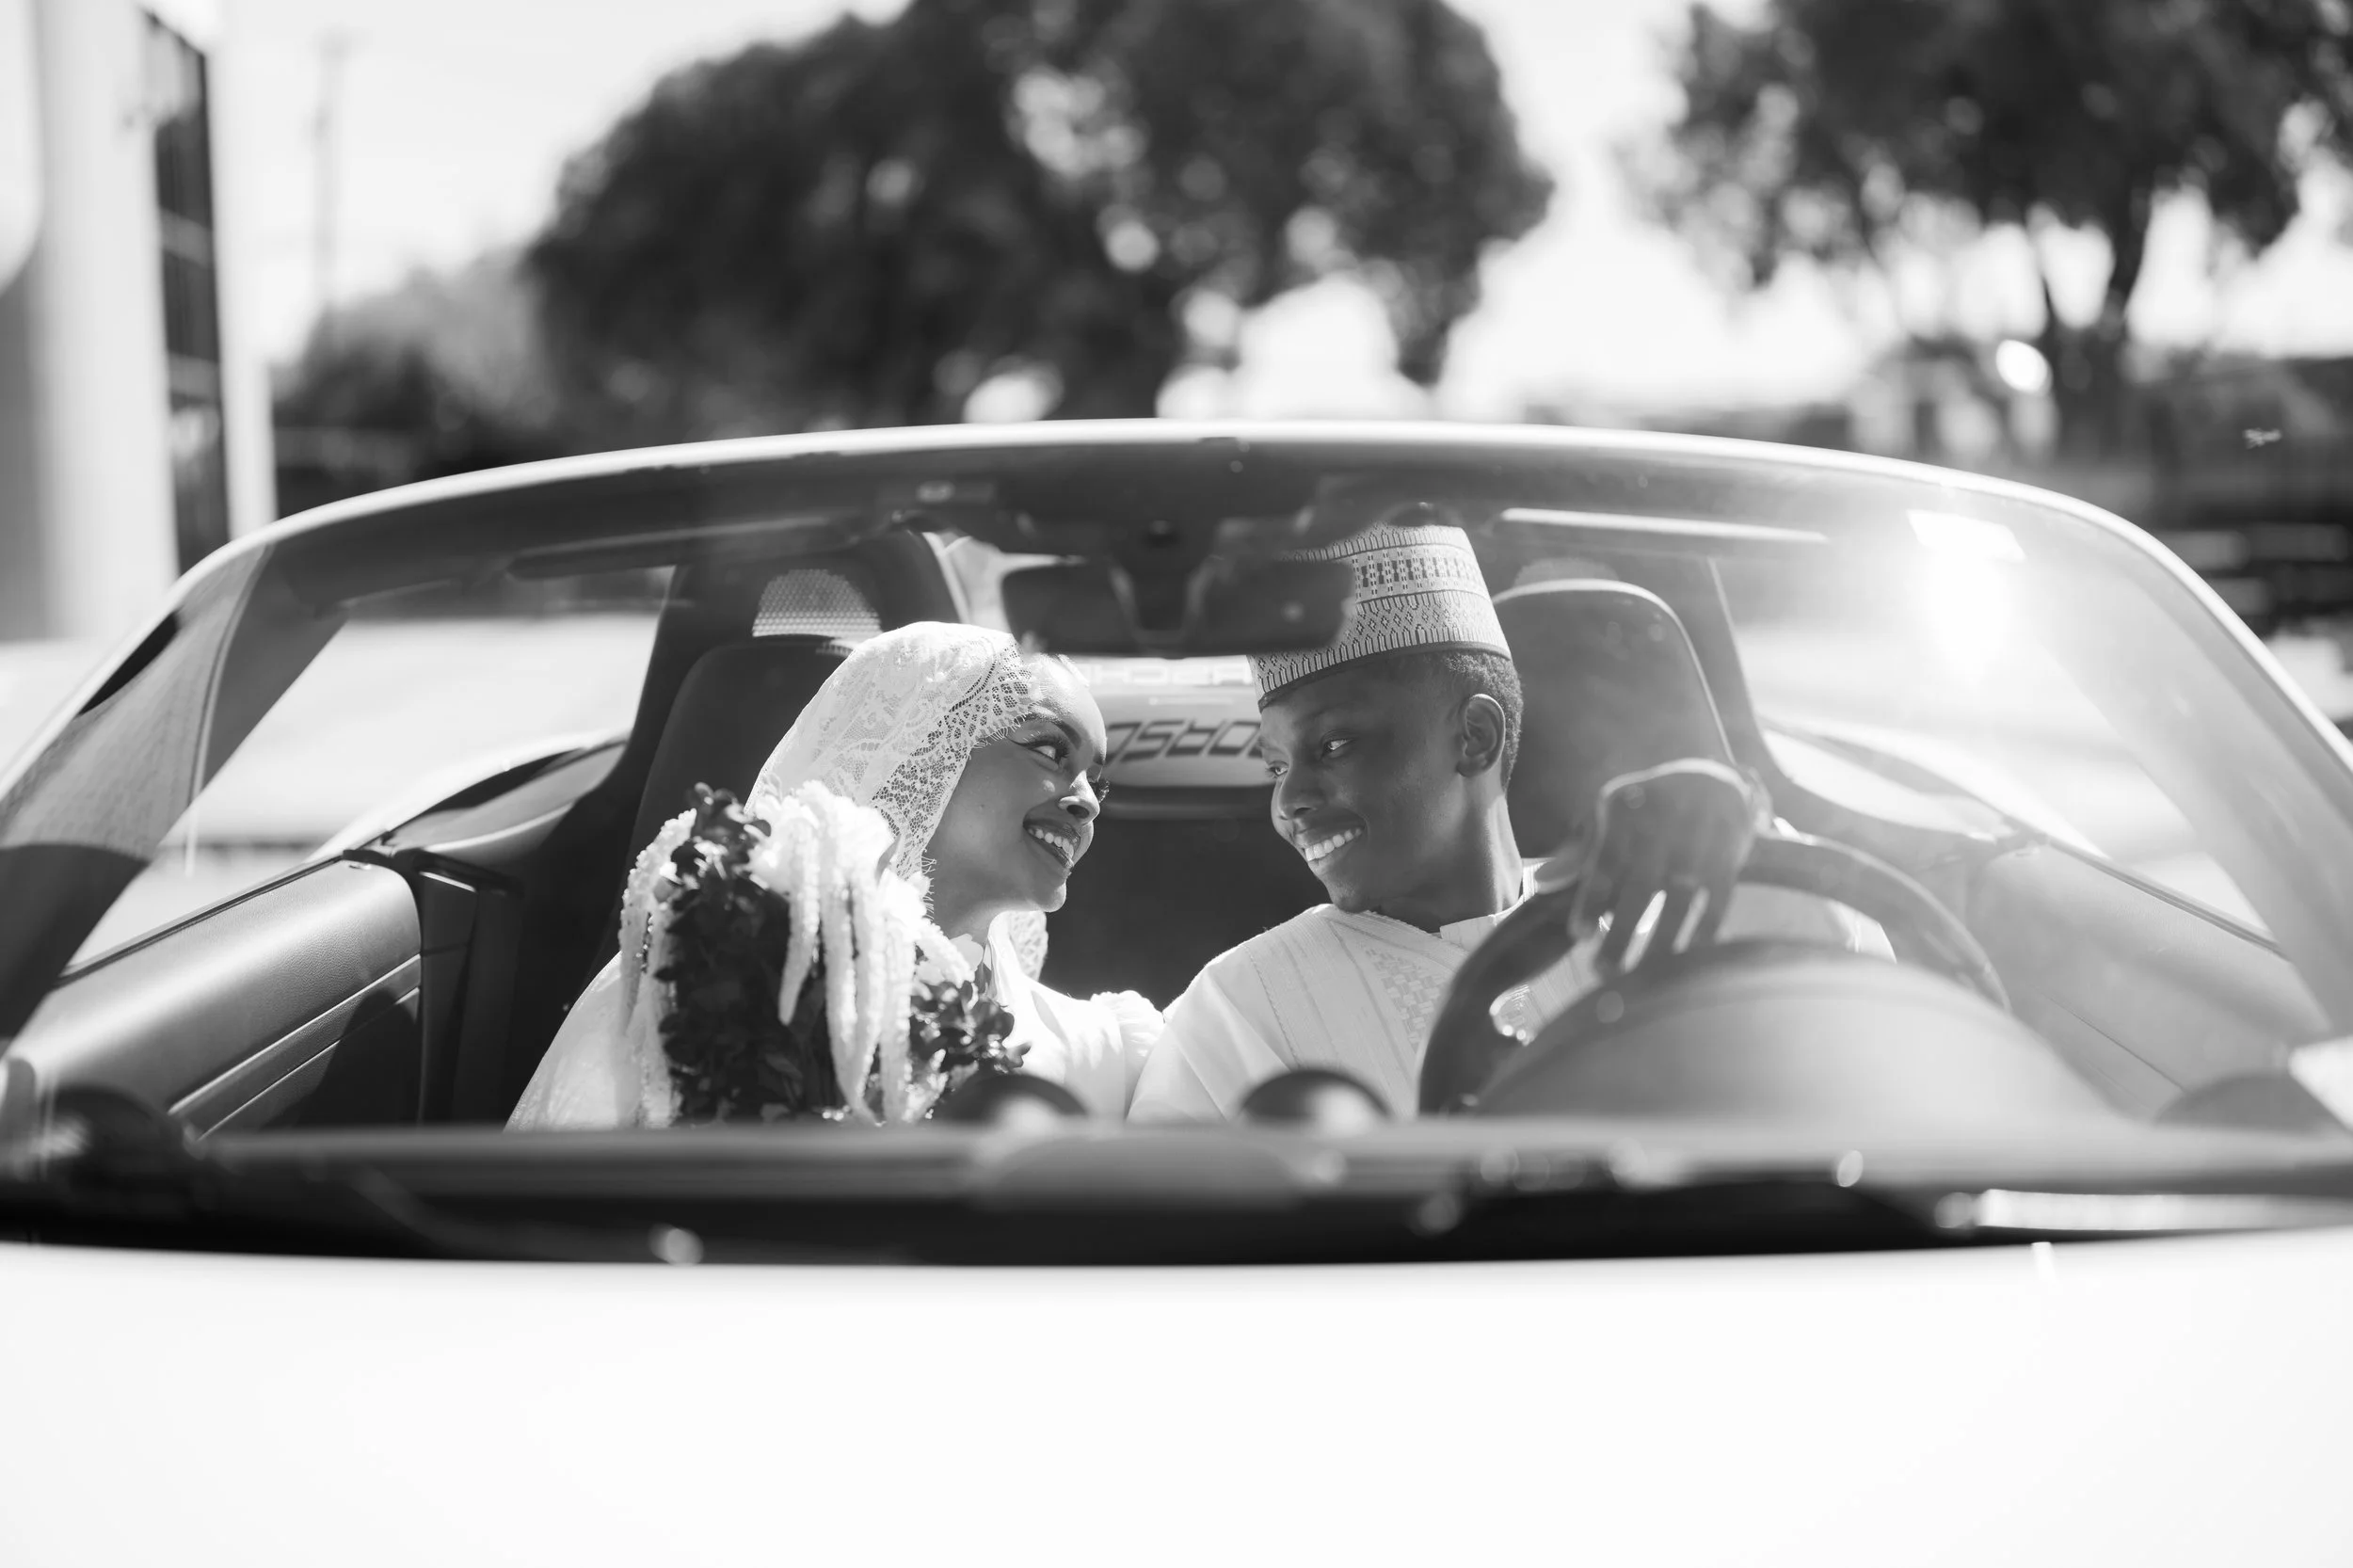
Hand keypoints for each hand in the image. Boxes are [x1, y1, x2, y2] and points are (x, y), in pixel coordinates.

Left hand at [1561, 758, 1764, 974]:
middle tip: (1602, 972)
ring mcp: (1700, 837)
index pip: (1605, 860)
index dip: (1591, 899)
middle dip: (1622, 932)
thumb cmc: (1647, 808)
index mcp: (1626, 807)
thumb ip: (1580, 849)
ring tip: (1641, 977)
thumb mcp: (1611, 813)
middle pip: (1640, 885)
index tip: (1579, 936)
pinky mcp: (1730, 852)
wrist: (1712, 778)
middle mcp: (1664, 820)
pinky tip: (1689, 958)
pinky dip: (1704, 929)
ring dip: (1661, 941)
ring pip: (1679, 898)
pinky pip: (1717, 899)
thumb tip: (1543, 882)